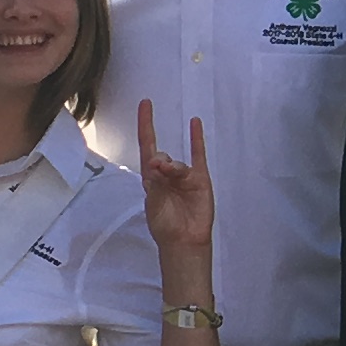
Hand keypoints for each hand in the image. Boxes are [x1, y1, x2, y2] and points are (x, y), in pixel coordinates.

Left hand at [136, 102, 217, 267]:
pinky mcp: (200, 180)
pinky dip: (197, 140)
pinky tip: (195, 123)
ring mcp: (185, 176)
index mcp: (152, 179)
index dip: (145, 126)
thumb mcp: (153, 202)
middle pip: (160, 156)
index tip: (145, 104)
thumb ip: (155, 181)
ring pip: (177, 162)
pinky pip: (199, 156)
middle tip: (159, 169)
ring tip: (171, 175)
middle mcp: (167, 174)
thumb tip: (157, 160)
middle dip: (158, 160)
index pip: (147, 146)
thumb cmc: (164, 225)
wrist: (183, 241)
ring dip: (172, 167)